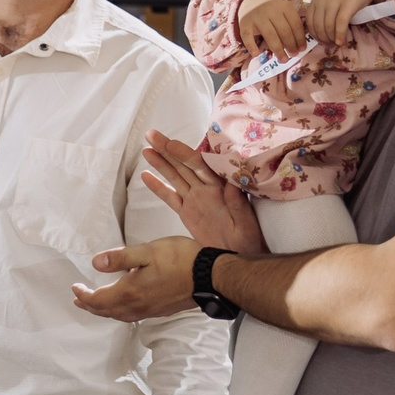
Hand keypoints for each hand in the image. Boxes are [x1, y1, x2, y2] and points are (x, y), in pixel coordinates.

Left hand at [72, 234, 198, 322]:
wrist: (210, 276)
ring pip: (118, 316)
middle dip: (89, 305)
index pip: (97, 299)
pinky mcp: (160, 310)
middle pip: (105, 311)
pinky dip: (119, 312)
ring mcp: (149, 310)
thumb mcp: (147, 251)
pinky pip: (132, 316)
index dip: (83, 294)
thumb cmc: (181, 260)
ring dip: (103, 311)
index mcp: (130, 292)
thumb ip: (120, 258)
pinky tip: (122, 305)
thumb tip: (95, 263)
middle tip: (78, 298)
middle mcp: (137, 306)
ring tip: (95, 304)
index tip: (74, 287)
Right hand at [140, 135, 264, 254]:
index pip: (199, 165)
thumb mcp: (245, 224)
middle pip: (183, 165)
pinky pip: (170, 197)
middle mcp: (205, 191)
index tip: (169, 143)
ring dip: (161, 163)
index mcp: (219, 189)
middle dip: (167, 150)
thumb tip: (232, 180)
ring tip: (146, 150)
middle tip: (151, 135)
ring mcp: (195, 201)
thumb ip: (237, 203)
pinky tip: (146, 176)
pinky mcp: (187, 213)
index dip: (183, 153)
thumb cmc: (248, 242)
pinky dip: (158, 187)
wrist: (239, 259)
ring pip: (175, 177)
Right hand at [232, 0, 307, 59]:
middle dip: (290, 45)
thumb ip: (292, 23)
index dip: (300, 38)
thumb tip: (300, 46)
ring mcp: (257, 16)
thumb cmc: (272, 9)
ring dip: (278, 50)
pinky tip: (256, 54)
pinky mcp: (244, 23)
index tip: (302, 49)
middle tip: (294, 55)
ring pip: (270, 36)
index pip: (295, 24)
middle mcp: (271, 10)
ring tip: (283, 59)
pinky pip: (248, 37)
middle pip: (284, 31)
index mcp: (284, 6)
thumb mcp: (284, 10)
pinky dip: (251, 46)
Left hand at [307, 0, 390, 46]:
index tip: (321, 41)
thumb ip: (323, 9)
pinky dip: (340, 36)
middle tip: (330, 45)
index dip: (314, 34)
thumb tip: (320, 31)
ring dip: (332, 39)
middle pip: (318, 26)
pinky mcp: (348, 5)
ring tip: (337, 43)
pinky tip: (342, 42)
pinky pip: (340, 24)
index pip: (309, 22)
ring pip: (328, 27)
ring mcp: (335, 2)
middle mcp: (323, 0)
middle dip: (323, 39)